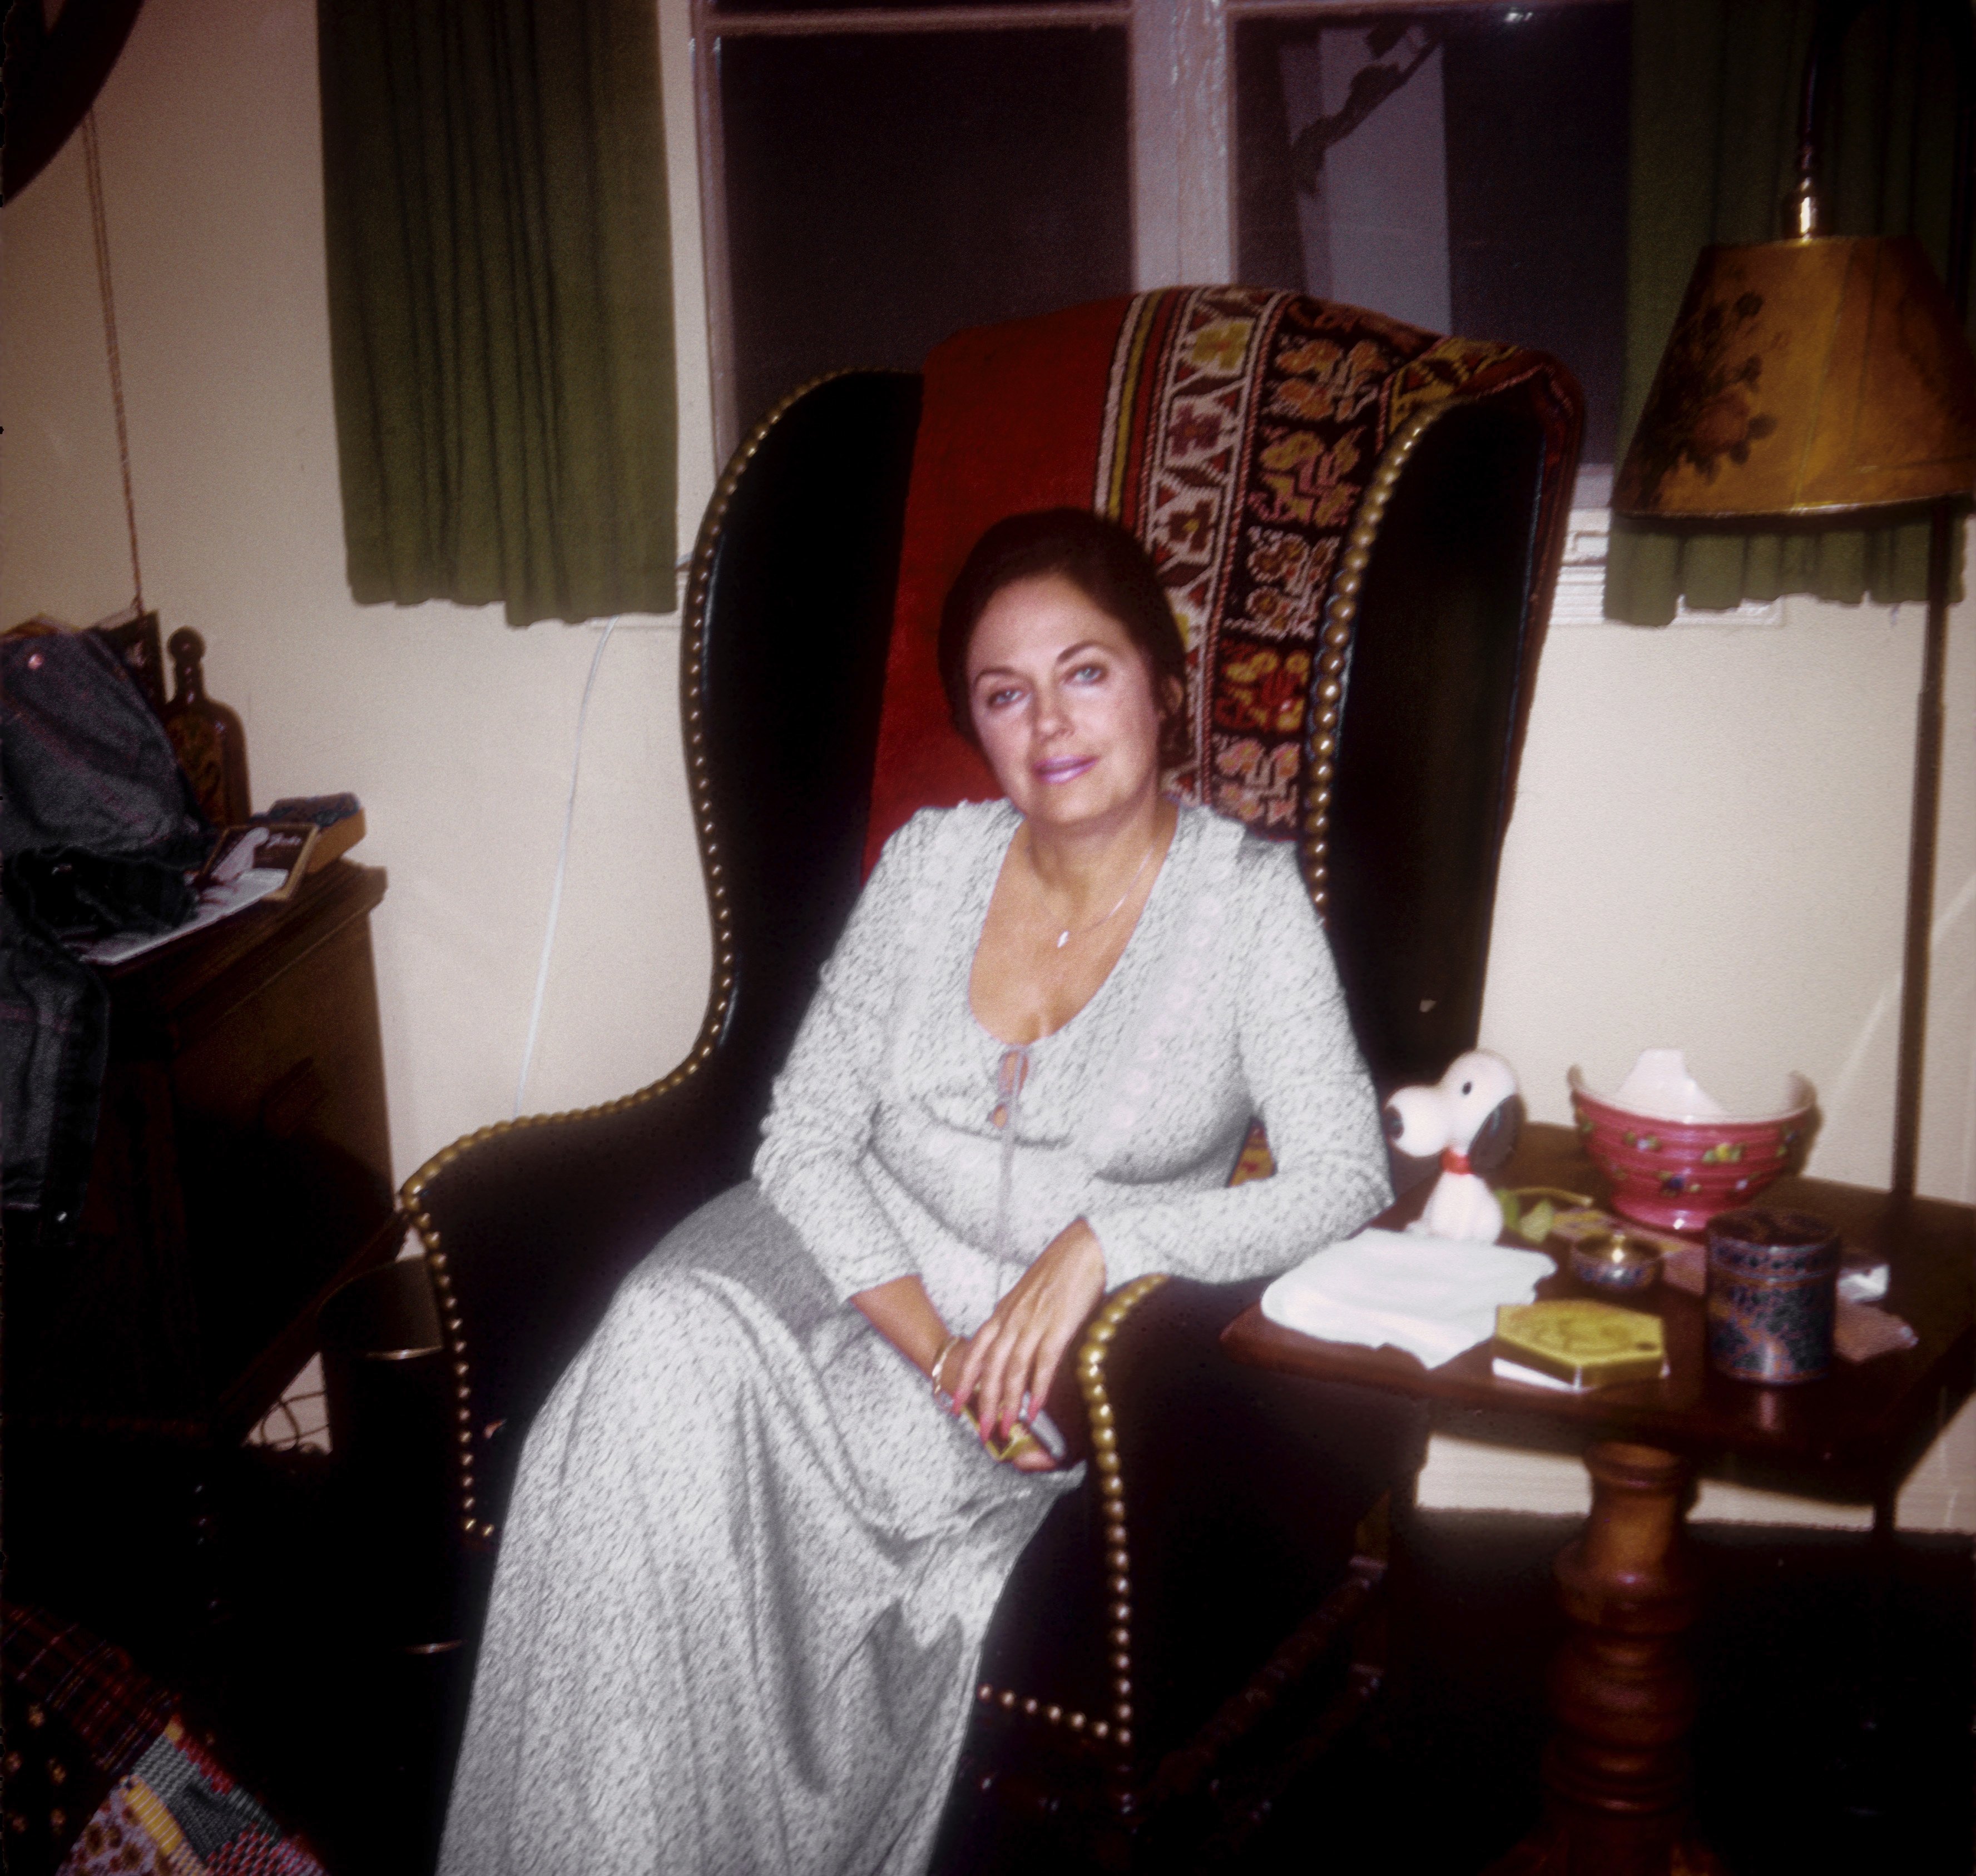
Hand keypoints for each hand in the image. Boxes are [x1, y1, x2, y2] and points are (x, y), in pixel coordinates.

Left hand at [949, 1219, 1104, 1467]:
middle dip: (984, 1402)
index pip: (976, 1352)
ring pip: (1013, 1370)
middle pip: (991, 1368)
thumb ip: (1015, 1319)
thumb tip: (1011, 1342)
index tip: (956, 1405)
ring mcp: (1033, 1324)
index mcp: (1003, 1313)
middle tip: (982, 1432)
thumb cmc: (1057, 1271)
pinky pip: (1043, 1363)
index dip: (966, 1381)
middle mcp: (1012, 1321)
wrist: (1081, 1248)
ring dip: (1009, 1403)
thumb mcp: (1025, 1296)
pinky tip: (1036, 1409)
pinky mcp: (1058, 1327)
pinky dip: (1038, 1388)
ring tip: (1006, 1429)